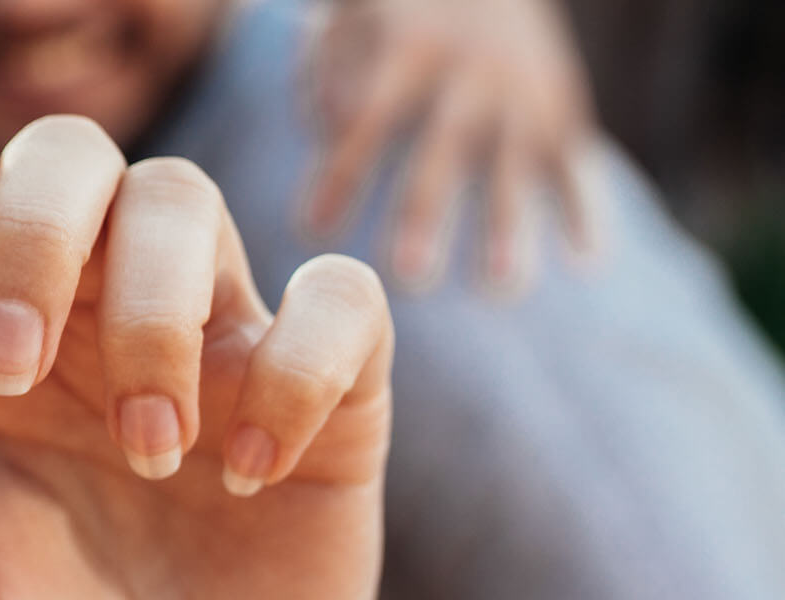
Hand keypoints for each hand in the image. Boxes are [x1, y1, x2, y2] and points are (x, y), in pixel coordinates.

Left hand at [0, 49, 394, 597]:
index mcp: (0, 314)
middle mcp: (103, 292)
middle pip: (68, 157)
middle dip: (28, 236)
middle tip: (0, 366)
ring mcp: (220, 324)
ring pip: (186, 200)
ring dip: (152, 318)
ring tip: (145, 457)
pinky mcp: (335, 376)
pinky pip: (340, 299)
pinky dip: (296, 371)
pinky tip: (248, 468)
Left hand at [304, 0, 599, 295]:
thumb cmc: (397, 11)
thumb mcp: (353, 19)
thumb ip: (326, 71)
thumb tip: (326, 129)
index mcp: (407, 53)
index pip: (368, 120)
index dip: (343, 173)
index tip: (311, 231)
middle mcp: (469, 76)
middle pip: (444, 151)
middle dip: (427, 214)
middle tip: (408, 277)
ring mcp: (521, 95)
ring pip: (515, 167)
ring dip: (509, 227)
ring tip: (499, 287)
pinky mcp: (562, 107)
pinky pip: (576, 163)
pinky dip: (585, 208)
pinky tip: (586, 262)